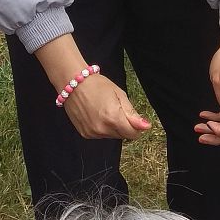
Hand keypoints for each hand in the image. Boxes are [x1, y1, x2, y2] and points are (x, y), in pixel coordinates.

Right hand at [34, 35, 149, 140]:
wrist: (73, 83)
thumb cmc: (97, 85)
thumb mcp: (119, 95)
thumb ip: (132, 113)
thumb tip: (146, 126)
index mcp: (113, 119)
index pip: (133, 134)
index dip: (137, 127)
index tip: (135, 119)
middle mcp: (102, 129)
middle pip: (123, 135)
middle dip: (124, 125)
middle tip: (117, 109)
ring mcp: (92, 133)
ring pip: (112, 136)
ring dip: (113, 127)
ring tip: (105, 110)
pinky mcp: (85, 134)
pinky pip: (100, 135)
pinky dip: (102, 128)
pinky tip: (96, 114)